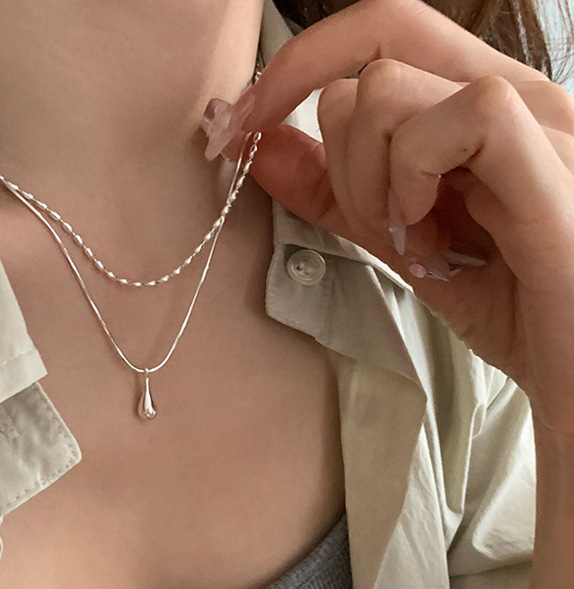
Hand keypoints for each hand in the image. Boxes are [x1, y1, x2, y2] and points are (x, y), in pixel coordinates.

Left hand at [202, 0, 573, 434]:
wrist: (568, 360)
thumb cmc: (500, 299)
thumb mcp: (394, 237)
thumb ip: (331, 188)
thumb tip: (256, 145)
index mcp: (468, 104)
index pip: (371, 35)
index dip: (292, 70)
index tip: (241, 126)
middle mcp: (503, 92)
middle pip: (367, 60)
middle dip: (338, 157)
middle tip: (377, 224)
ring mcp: (533, 117)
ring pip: (387, 89)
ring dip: (371, 182)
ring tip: (416, 241)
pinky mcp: (550, 153)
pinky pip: (452, 117)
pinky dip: (413, 180)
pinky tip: (432, 232)